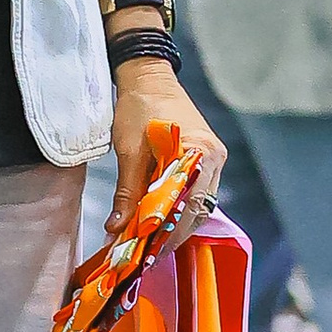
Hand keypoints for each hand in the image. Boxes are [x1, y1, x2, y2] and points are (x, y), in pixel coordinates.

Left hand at [107, 53, 226, 241]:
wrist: (148, 78)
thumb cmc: (138, 108)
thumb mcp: (128, 151)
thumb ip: (127, 192)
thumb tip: (116, 229)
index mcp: (200, 152)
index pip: (188, 204)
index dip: (169, 231)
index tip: (149, 251)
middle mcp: (215, 159)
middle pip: (197, 209)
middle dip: (173, 233)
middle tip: (147, 253)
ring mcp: (214, 160)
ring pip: (199, 204)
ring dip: (177, 223)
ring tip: (151, 243)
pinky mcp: (206, 160)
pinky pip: (196, 193)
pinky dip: (179, 209)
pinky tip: (160, 220)